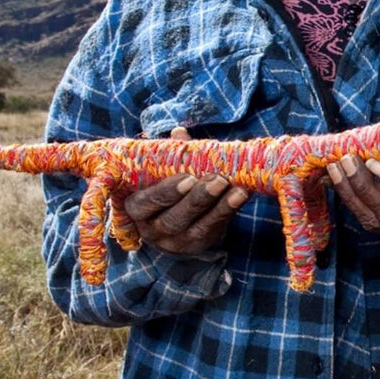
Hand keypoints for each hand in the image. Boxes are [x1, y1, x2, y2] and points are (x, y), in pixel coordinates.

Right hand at [122, 127, 249, 255]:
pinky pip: (215, 230)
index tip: (188, 178)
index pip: (146, 204)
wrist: (177, 217)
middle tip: (217, 181)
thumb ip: (170, 154)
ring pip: (197, 228)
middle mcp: (153, 230)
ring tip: (237, 190)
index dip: (166, 193)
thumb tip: (180, 133)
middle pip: (173, 219)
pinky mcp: (198, 245)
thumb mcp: (162, 171)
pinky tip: (242, 195)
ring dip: (220, 207)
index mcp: (137, 208)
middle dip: (197, 200)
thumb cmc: (166, 185)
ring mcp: (176, 241)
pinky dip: (229, 212)